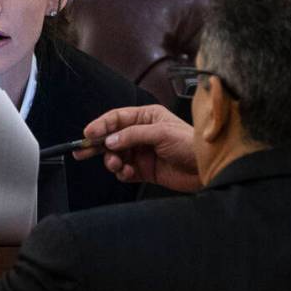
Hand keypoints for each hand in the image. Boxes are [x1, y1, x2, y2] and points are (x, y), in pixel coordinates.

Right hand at [73, 104, 199, 192]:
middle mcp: (142, 133)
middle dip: (98, 145)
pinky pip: (124, 171)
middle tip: (82, 152)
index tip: (87, 134)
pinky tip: (128, 173)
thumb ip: (133, 135)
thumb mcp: (161, 133)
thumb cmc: (191, 144)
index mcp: (147, 117)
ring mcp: (142, 152)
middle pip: (112, 138)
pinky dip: (122, 173)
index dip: (100, 125)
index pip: (117, 118)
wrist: (208, 168)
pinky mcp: (144, 170)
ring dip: (112, 161)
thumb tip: (110, 140)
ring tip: (116, 165)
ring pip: (116, 156)